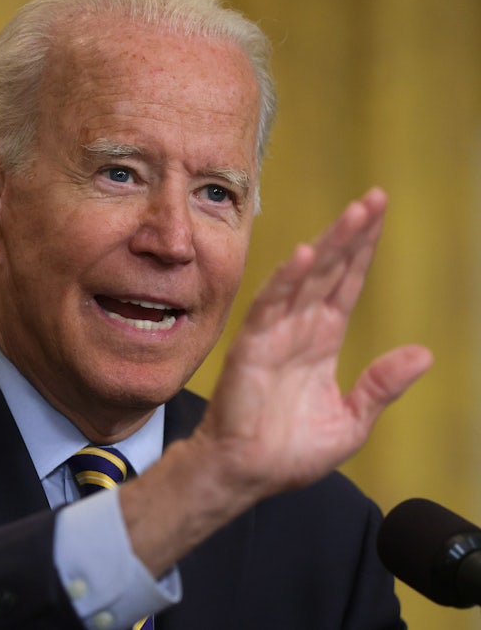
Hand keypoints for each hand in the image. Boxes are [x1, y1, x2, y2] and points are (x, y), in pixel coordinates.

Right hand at [195, 187, 431, 497]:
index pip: (347, 285)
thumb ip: (382, 385)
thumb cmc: (289, 452)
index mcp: (322, 341)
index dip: (364, 251)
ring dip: (329, 246)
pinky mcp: (252, 348)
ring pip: (305, 279)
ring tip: (354, 214)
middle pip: (331, 271)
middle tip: (374, 199)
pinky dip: (286, 280)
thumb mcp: (352, 420)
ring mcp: (275, 335)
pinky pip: (270, 307)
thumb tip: (423, 353)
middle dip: (352, 235)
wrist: (248, 474)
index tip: (378, 215)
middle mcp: (300, 330)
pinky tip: (305, 255)